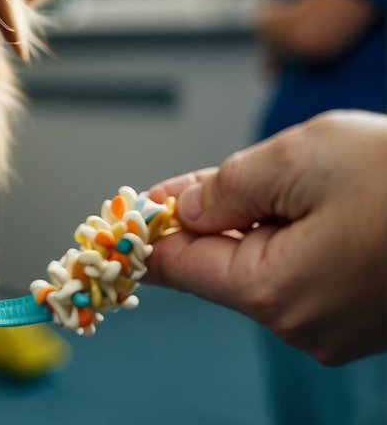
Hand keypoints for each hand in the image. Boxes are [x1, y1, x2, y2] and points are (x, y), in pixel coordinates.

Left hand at [145, 110, 386, 365]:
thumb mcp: (299, 159)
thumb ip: (225, 186)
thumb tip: (180, 206)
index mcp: (275, 293)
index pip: (179, 267)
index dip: (148, 231)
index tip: (125, 208)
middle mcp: (303, 326)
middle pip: (221, 266)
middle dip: (211, 217)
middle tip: (212, 176)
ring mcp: (340, 328)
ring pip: (265, 266)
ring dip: (259, 222)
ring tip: (296, 180)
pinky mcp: (367, 316)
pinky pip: (307, 272)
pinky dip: (297, 235)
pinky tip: (323, 203)